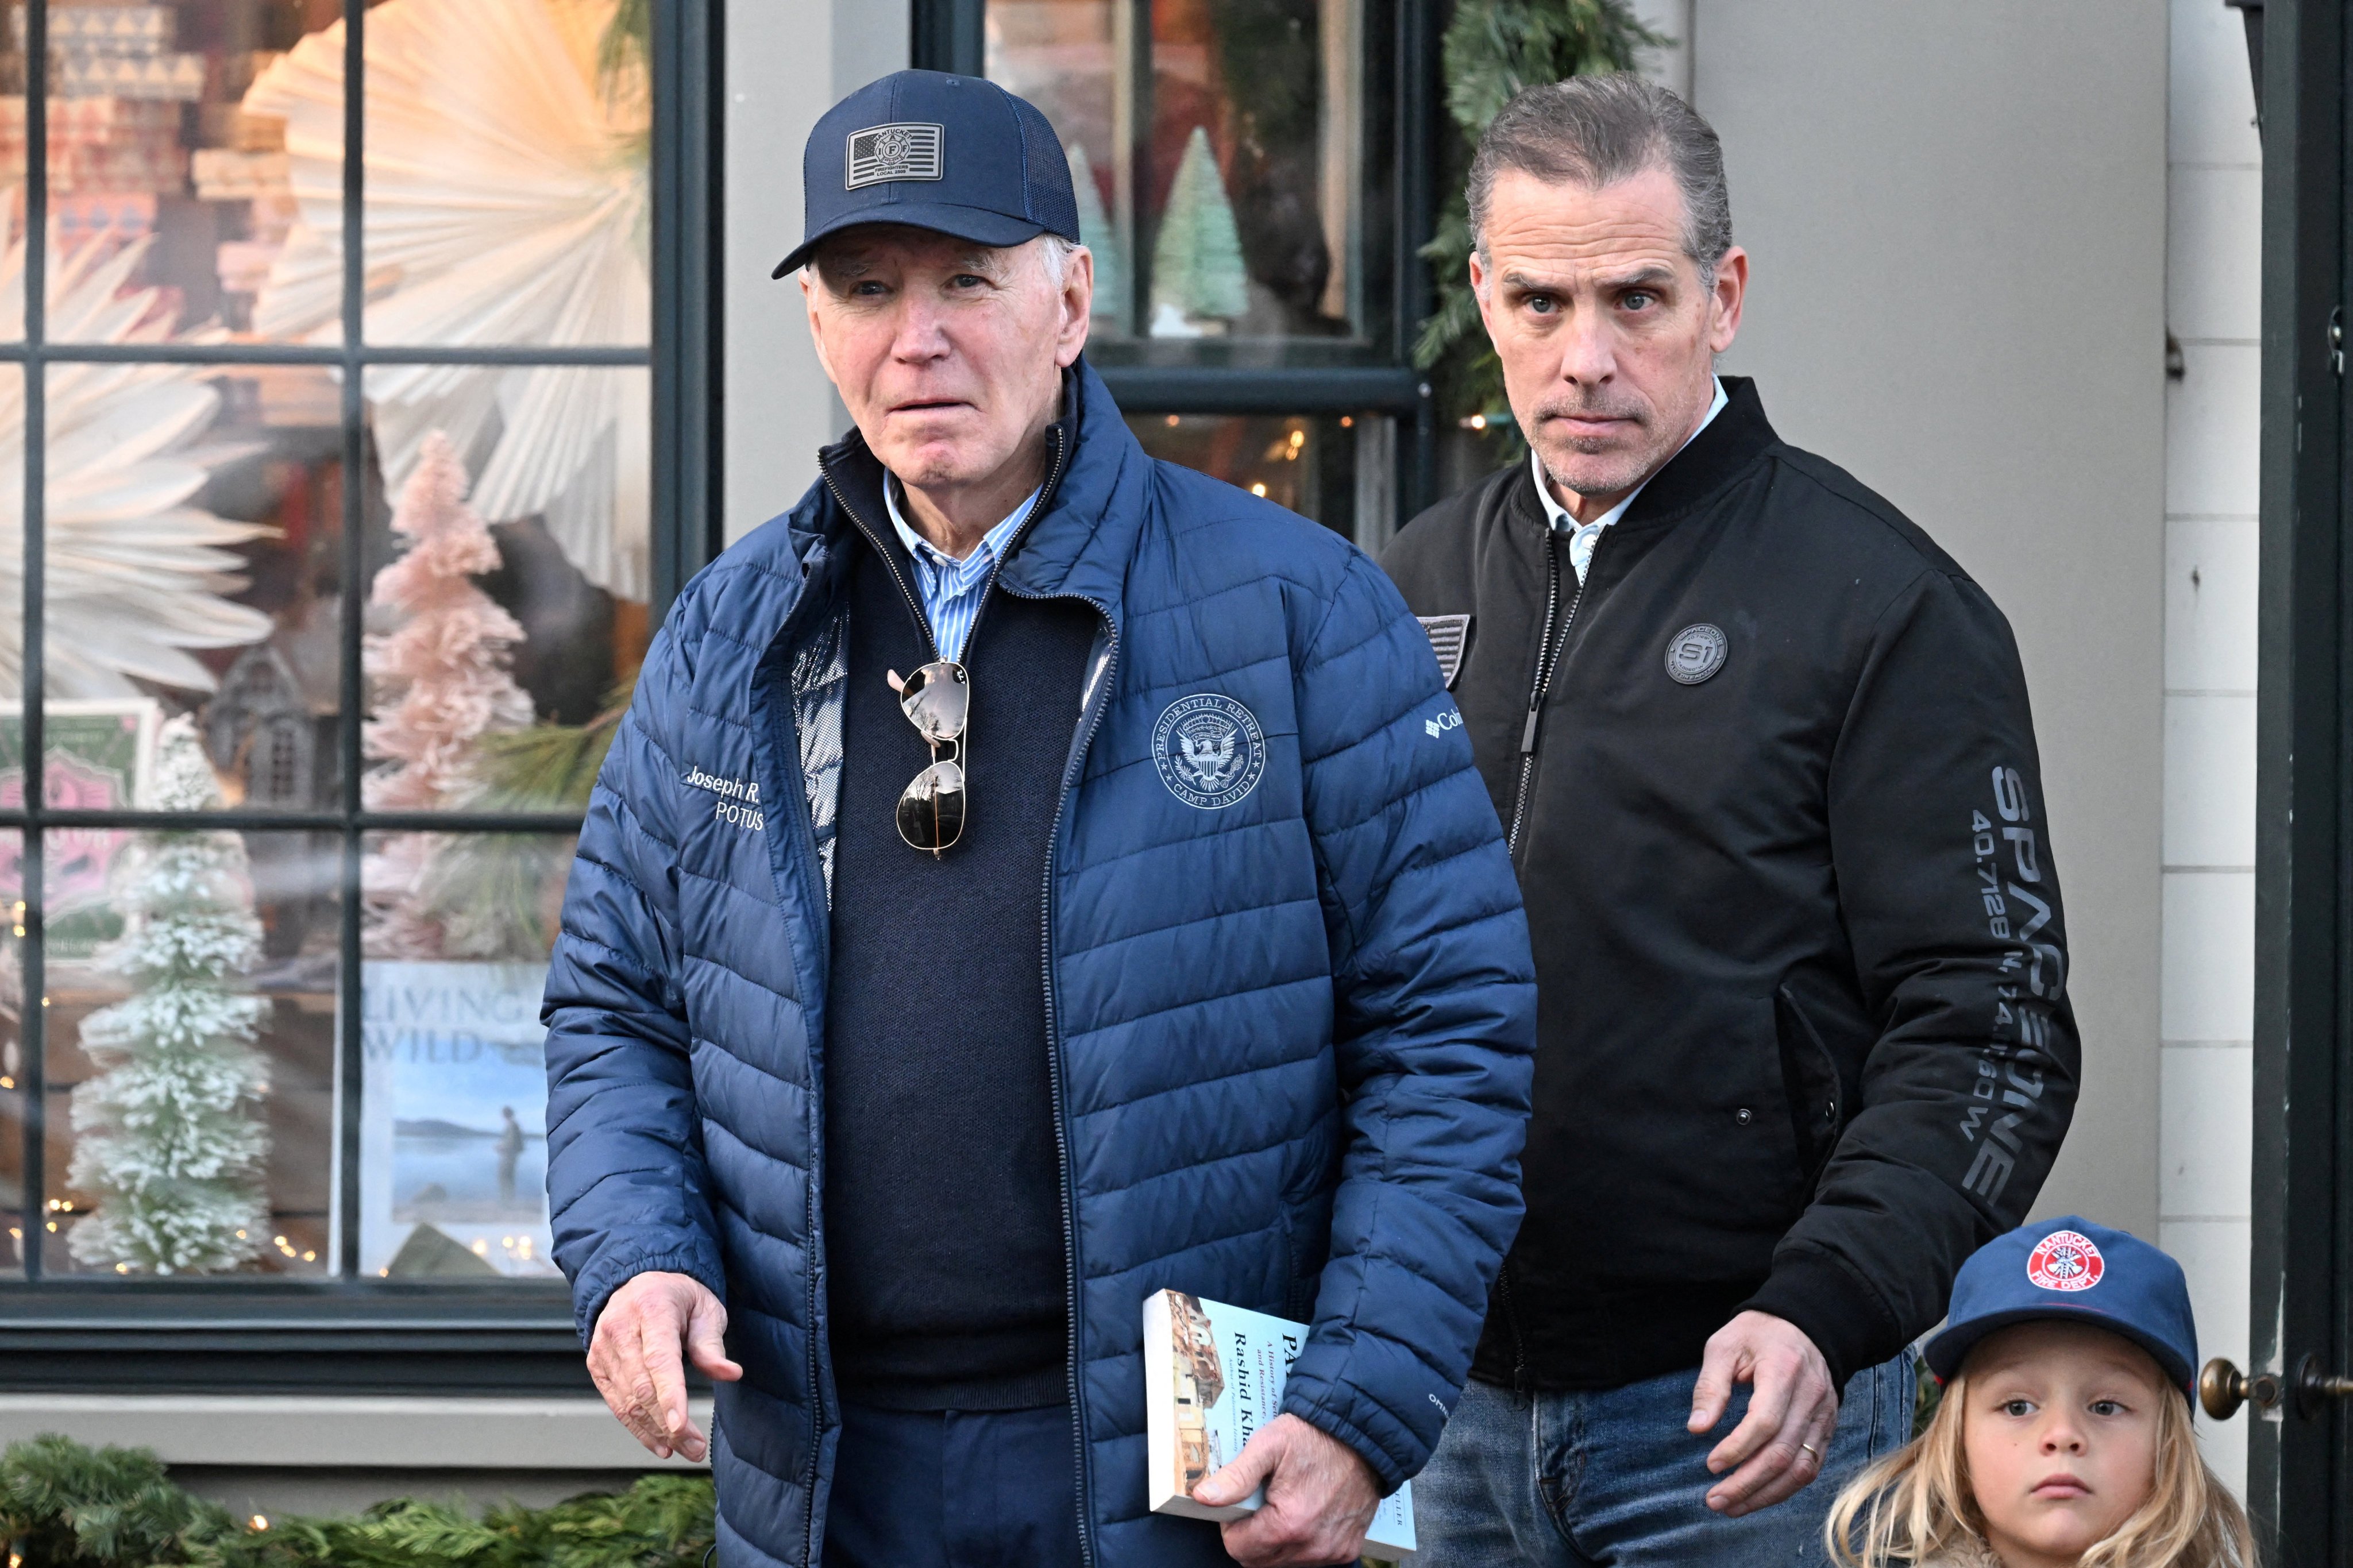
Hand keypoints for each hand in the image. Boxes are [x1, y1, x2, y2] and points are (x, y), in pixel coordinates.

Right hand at [587, 1270, 743, 1461]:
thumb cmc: (679, 1297)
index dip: (670, 1396)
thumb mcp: (705, 1309)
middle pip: (642, 1387)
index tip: (681, 1427)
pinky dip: (638, 1428)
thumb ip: (712, 1344)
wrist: (638, 1282)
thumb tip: (730, 1374)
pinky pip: (616, 1403)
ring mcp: (603, 1347)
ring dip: (656, 1432)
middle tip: (696, 1449)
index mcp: (651, 1307)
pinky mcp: (596, 1365)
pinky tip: (660, 1444)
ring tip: (684, 1450)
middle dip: (669, 1424)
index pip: (659, 1359)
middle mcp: (620, 1327)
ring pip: (628, 1401)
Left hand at [1193, 1412, 1379, 1566]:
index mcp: (1289, 1524)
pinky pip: (1310, 1559)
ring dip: (1275, 1542)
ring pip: (1283, 1562)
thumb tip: (1203, 1497)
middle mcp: (1312, 1546)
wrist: (1363, 1436)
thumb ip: (1236, 1476)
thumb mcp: (1269, 1445)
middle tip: (1260, 1503)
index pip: (1238, 1548)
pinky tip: (1304, 1513)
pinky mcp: (1346, 1550)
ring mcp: (1332, 1551)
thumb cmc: (1314, 1437)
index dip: (1231, 1525)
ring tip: (1283, 1505)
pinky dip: (1301, 1543)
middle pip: (1259, 1560)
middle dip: (1251, 1536)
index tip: (1241, 1502)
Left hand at [1687, 1309, 1837, 1516]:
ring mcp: (1824, 1416)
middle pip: (1782, 1452)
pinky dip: (1784, 1488)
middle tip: (1714, 1500)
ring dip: (1765, 1494)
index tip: (1710, 1464)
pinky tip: (1758, 1496)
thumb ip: (1711, 1386)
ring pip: (1801, 1468)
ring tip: (1732, 1507)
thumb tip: (1696, 1428)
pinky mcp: (1827, 1428)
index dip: (1738, 1448)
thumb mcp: (1725, 1346)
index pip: (1765, 1421)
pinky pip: (1811, 1467)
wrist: (1805, 1325)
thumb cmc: (1757, 1334)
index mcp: (1784, 1371)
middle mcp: (1811, 1397)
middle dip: (1747, 1483)